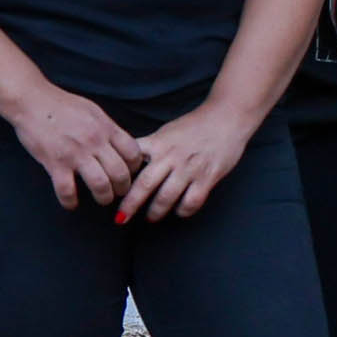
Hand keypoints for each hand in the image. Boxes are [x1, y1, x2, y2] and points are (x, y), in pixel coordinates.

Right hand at [8, 86, 141, 209]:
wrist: (31, 101)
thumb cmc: (61, 104)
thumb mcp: (92, 111)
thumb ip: (106, 128)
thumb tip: (119, 145)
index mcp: (105, 127)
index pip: (133, 153)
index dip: (135, 167)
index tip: (128, 172)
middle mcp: (94, 141)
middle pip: (120, 173)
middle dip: (122, 188)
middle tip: (117, 191)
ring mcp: (74, 153)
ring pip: (100, 185)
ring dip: (103, 197)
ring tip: (101, 198)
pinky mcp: (55, 163)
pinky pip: (67, 191)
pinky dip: (70, 202)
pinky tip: (71, 203)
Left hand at [115, 100, 256, 223]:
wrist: (226, 117)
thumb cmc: (194, 125)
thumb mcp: (166, 132)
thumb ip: (150, 147)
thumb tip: (130, 164)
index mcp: (157, 143)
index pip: (130, 162)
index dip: (118, 178)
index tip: (110, 190)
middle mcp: (170, 157)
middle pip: (144, 185)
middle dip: (130, 205)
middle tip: (121, 218)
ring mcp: (189, 168)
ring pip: (166, 198)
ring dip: (155, 212)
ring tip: (150, 217)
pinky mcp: (207, 177)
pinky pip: (191, 202)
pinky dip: (183, 211)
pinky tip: (179, 211)